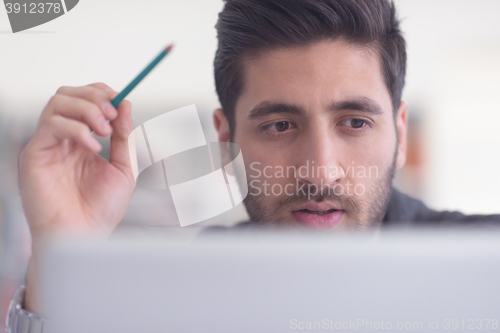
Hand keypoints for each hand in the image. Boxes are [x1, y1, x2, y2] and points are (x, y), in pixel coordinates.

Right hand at [18, 83, 135, 311]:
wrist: (85, 237)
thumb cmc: (100, 210)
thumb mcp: (123, 168)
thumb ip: (124, 137)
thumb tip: (126, 105)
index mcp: (83, 141)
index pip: (85, 101)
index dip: (102, 94)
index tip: (120, 100)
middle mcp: (63, 140)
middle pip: (68, 95)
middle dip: (94, 97)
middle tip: (112, 115)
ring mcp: (48, 145)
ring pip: (57, 103)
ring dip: (86, 109)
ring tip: (104, 130)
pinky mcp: (35, 154)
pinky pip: (51, 125)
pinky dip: (76, 129)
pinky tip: (93, 147)